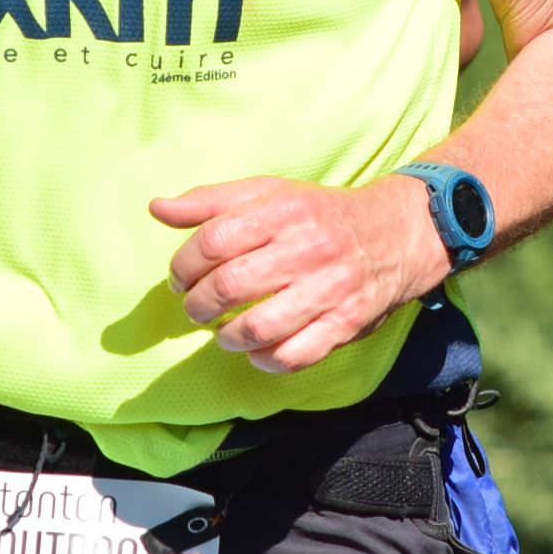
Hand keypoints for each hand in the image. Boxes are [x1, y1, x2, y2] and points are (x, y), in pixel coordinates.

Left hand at [150, 174, 451, 374]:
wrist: (396, 233)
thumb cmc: (319, 214)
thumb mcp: (268, 193)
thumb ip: (211, 201)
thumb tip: (156, 208)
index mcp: (282, 210)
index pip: (213, 241)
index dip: (183, 266)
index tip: (180, 279)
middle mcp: (305, 248)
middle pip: (229, 285)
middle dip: (198, 305)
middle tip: (195, 309)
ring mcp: (328, 289)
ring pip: (258, 327)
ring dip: (227, 337)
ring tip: (223, 332)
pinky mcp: (345, 323)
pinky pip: (294, 355)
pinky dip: (265, 360)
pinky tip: (257, 350)